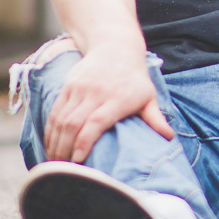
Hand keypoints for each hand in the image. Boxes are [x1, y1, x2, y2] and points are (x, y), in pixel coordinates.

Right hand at [44, 46, 174, 163]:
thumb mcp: (148, 95)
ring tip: (55, 164)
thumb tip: (169, 138)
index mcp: (116, 98)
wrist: (115, 47)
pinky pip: (55, 111)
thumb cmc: (134, 77)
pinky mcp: (68, 86)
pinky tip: (50, 145)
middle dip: (65, 149)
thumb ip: (155, 118)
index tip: (78, 160)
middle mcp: (95, 93)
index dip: (84, 142)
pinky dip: (50, 130)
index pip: (95, 122)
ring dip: (55, 143)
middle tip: (63, 171)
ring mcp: (79, 89)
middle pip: (74, 124)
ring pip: (61, 119)